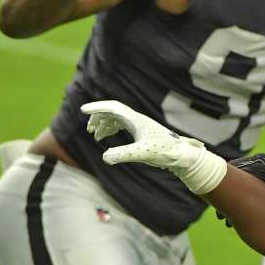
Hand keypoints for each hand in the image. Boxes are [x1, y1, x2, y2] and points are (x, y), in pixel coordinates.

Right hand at [81, 100, 226, 194]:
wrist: (182, 155)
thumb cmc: (165, 152)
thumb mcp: (143, 154)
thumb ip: (124, 154)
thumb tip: (105, 157)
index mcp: (136, 120)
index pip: (113, 108)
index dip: (97, 108)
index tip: (82, 110)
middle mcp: (137, 119)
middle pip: (113, 111)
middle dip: (98, 117)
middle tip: (89, 128)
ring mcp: (140, 125)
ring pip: (117, 118)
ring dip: (104, 124)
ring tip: (95, 135)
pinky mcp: (142, 132)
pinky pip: (122, 125)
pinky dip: (111, 129)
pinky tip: (107, 138)